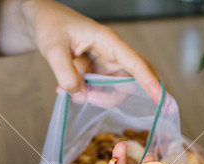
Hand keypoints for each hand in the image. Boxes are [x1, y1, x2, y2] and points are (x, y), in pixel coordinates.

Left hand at [21, 0, 161, 101]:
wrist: (43, 23)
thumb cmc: (51, 26)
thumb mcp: (53, 49)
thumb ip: (66, 74)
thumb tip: (81, 95)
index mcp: (108, 41)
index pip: (135, 63)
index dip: (150, 82)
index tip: (160, 99)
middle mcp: (112, 54)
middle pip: (131, 82)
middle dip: (114, 97)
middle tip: (89, 98)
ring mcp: (106, 66)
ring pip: (116, 91)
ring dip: (96, 97)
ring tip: (70, 91)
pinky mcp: (98, 74)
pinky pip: (101, 91)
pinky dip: (86, 95)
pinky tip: (66, 89)